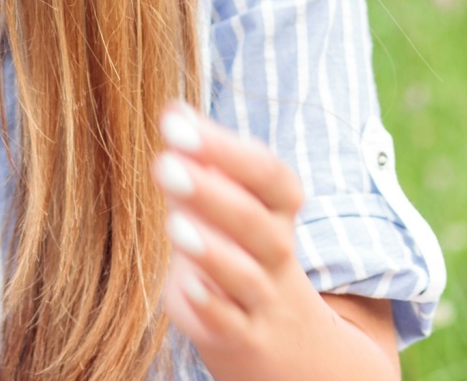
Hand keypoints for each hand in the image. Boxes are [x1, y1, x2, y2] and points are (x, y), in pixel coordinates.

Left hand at [155, 103, 398, 380]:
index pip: (269, 176)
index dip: (226, 149)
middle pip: (257, 223)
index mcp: (277, 216)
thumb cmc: (250, 264)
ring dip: (212, 251)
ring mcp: (265, 301)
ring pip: (247, 277)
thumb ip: (206, 170)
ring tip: (174, 224)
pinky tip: (186, 289)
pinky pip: (234, 325)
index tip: (173, 122)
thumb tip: (173, 110)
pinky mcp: (244, 340)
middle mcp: (277, 257)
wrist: (302, 358)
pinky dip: (213, 308)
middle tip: (164, 163)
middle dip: (212, 192)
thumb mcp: (237, 216)